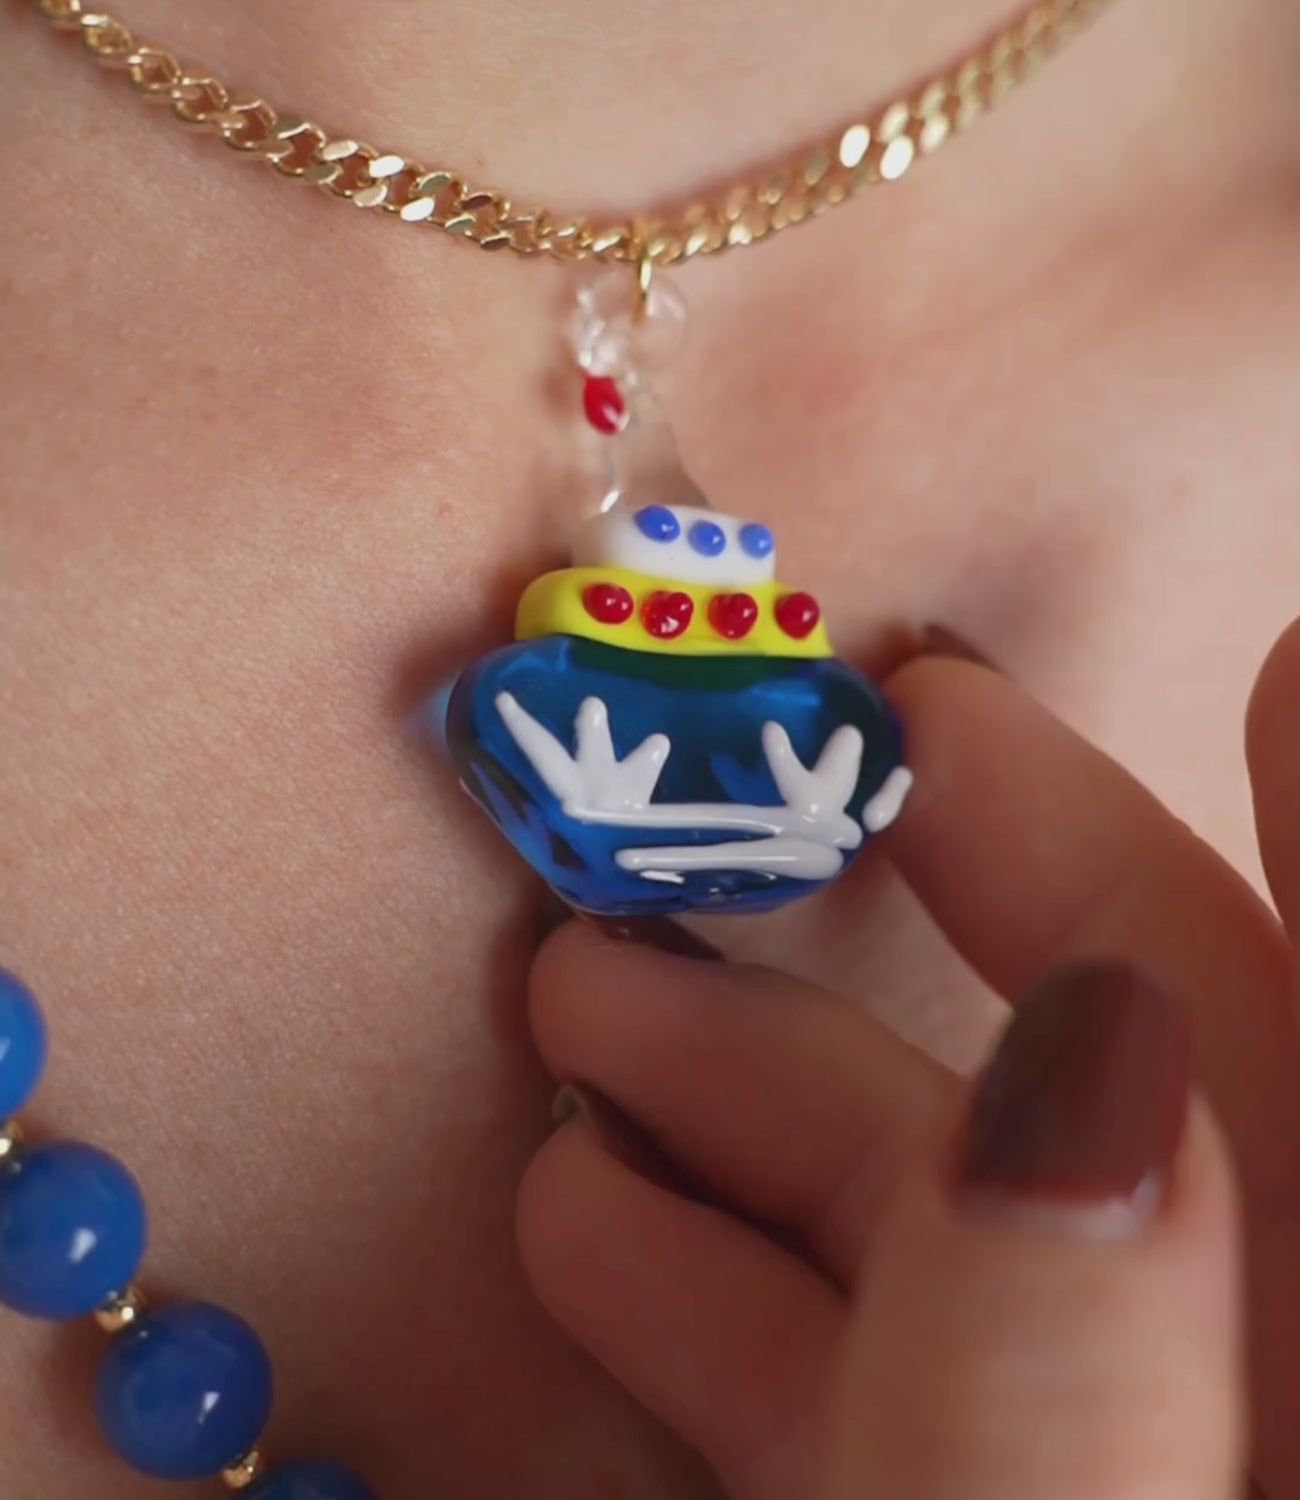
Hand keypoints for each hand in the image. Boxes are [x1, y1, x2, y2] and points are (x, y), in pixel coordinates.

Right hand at [515, 619, 1299, 1499]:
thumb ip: (1054, 1395)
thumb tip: (1078, 1061)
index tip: (1272, 663)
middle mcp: (1252, 1428)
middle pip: (1178, 1108)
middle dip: (1014, 906)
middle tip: (882, 753)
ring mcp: (1102, 1479)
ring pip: (981, 1241)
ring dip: (779, 1096)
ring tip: (594, 999)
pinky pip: (878, 1372)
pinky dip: (733, 1283)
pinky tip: (591, 1210)